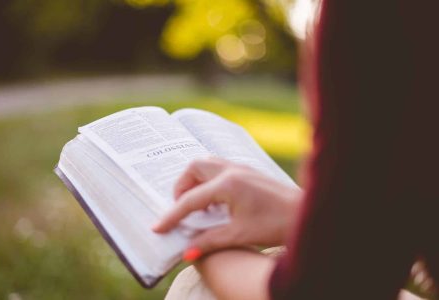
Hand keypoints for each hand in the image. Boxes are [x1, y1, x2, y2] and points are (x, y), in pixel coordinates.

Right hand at [152, 158, 301, 255]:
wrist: (307, 214)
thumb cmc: (277, 224)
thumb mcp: (240, 235)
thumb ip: (210, 241)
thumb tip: (187, 253)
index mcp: (228, 185)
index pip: (190, 199)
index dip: (172, 215)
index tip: (158, 227)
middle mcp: (232, 171)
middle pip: (194, 168)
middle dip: (182, 187)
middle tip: (181, 209)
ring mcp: (241, 168)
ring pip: (207, 164)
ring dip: (196, 181)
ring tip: (197, 204)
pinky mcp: (249, 172)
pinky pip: (219, 168)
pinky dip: (209, 181)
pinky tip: (216, 201)